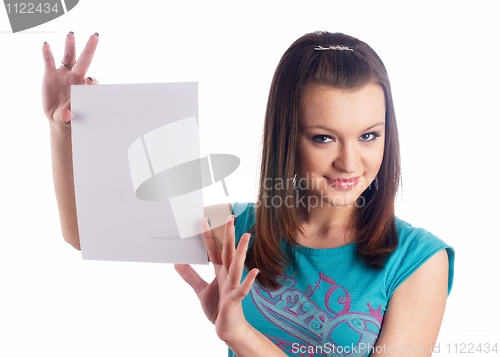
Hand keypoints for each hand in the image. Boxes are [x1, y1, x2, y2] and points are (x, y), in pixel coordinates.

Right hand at [42, 32, 98, 125]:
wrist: (58, 116)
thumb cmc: (69, 117)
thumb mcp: (67, 118)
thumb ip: (67, 115)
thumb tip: (66, 115)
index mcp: (84, 87)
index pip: (91, 80)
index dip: (92, 79)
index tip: (89, 81)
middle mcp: (76, 77)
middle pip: (84, 60)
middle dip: (90, 48)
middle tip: (95, 35)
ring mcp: (64, 74)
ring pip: (68, 56)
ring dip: (70, 45)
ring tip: (71, 34)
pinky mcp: (50, 74)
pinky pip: (49, 61)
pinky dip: (47, 53)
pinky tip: (46, 45)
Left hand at [175, 216, 258, 341]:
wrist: (229, 330)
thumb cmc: (218, 309)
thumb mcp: (201, 290)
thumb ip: (190, 276)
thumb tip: (177, 263)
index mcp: (220, 272)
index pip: (214, 250)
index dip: (209, 236)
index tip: (205, 220)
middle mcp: (228, 276)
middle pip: (228, 252)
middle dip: (229, 235)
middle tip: (231, 217)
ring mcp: (233, 286)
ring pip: (237, 266)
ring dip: (241, 252)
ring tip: (246, 236)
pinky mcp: (235, 300)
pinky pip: (242, 289)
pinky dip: (248, 281)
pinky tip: (254, 271)